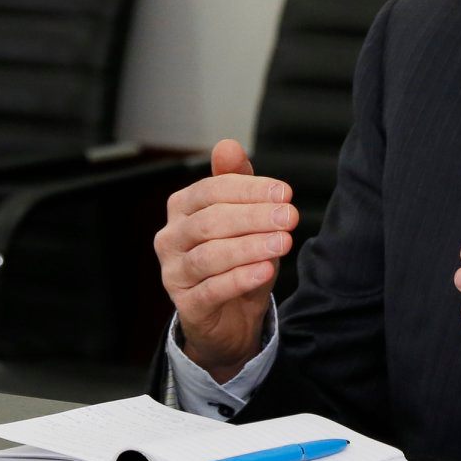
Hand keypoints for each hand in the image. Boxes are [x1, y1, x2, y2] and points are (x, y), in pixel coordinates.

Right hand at [154, 138, 295, 382]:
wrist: (231, 316)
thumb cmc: (238, 256)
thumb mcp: (243, 216)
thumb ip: (236, 182)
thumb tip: (228, 144)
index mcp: (181, 208)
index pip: (212, 190)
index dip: (249, 190)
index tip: (285, 193)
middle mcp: (170, 238)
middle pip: (210, 221)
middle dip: (254, 217)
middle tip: (290, 217)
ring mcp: (173, 273)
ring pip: (209, 255)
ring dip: (250, 247)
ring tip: (283, 243)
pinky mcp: (186, 306)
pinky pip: (211, 289)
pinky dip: (240, 278)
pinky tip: (265, 271)